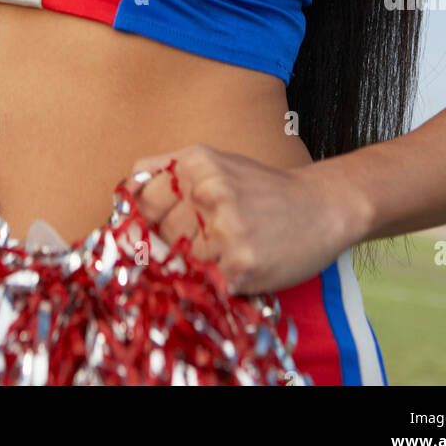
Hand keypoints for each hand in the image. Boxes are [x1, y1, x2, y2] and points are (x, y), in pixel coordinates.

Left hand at [119, 143, 357, 295]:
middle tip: (206, 240)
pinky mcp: (239, 264)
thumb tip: (123, 196)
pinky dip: (213, 281)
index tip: (158, 228)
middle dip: (171, 244)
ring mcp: (224, 228)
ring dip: (194, 264)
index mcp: (196, 162)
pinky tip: (236, 265)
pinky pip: (203, 282)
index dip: (145, 219)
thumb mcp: (214, 162)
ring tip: (224, 250)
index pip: (140, 198)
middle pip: (157, 233)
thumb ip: (167, 172)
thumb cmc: (262, 187)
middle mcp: (207, 190)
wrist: (322, 206)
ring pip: (176, 261)